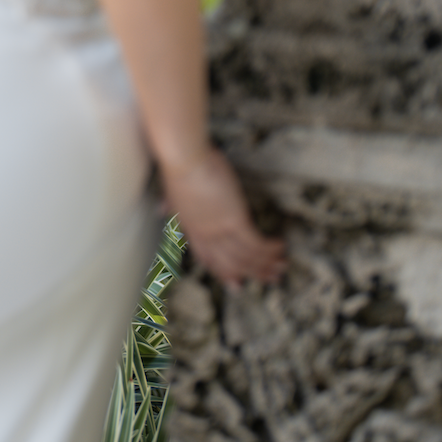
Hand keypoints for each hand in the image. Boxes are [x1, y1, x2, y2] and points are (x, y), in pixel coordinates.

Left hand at [161, 145, 284, 288]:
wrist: (183, 157)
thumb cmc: (177, 167)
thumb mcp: (171, 191)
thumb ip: (170, 205)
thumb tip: (160, 210)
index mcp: (190, 229)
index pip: (208, 258)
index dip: (223, 272)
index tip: (236, 283)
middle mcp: (206, 235)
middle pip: (231, 263)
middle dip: (253, 273)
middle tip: (270, 279)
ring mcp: (220, 229)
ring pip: (246, 256)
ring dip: (266, 264)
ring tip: (282, 267)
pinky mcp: (235, 220)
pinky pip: (256, 242)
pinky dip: (269, 248)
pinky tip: (280, 246)